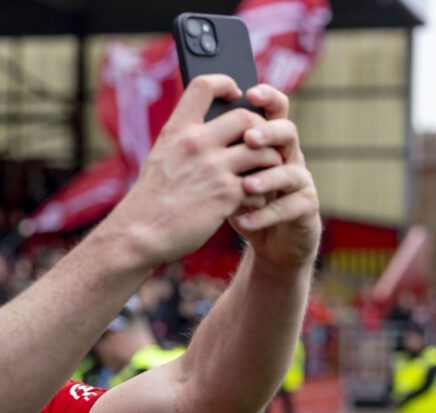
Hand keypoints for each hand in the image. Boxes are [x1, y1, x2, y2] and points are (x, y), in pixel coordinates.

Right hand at [121, 75, 282, 264]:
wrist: (139, 233)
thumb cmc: (151, 199)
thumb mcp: (162, 157)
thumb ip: (186, 140)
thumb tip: (216, 130)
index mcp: (177, 130)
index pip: (205, 85)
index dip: (226, 83)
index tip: (237, 93)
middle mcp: (196, 143)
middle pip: (247, 118)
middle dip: (261, 132)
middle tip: (258, 147)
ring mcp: (213, 168)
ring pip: (263, 151)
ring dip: (268, 164)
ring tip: (259, 177)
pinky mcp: (226, 194)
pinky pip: (260, 185)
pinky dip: (261, 194)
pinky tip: (249, 202)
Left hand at [230, 85, 320, 270]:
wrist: (265, 239)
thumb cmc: (238, 199)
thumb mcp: (222, 172)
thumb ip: (215, 149)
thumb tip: (188, 125)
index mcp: (268, 141)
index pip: (273, 109)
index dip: (267, 97)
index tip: (250, 92)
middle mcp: (287, 156)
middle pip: (288, 132)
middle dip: (269, 133)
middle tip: (249, 139)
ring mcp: (299, 182)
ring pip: (291, 172)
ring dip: (267, 178)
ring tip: (246, 185)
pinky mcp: (305, 209)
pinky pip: (289, 208)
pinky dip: (264, 215)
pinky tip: (242, 221)